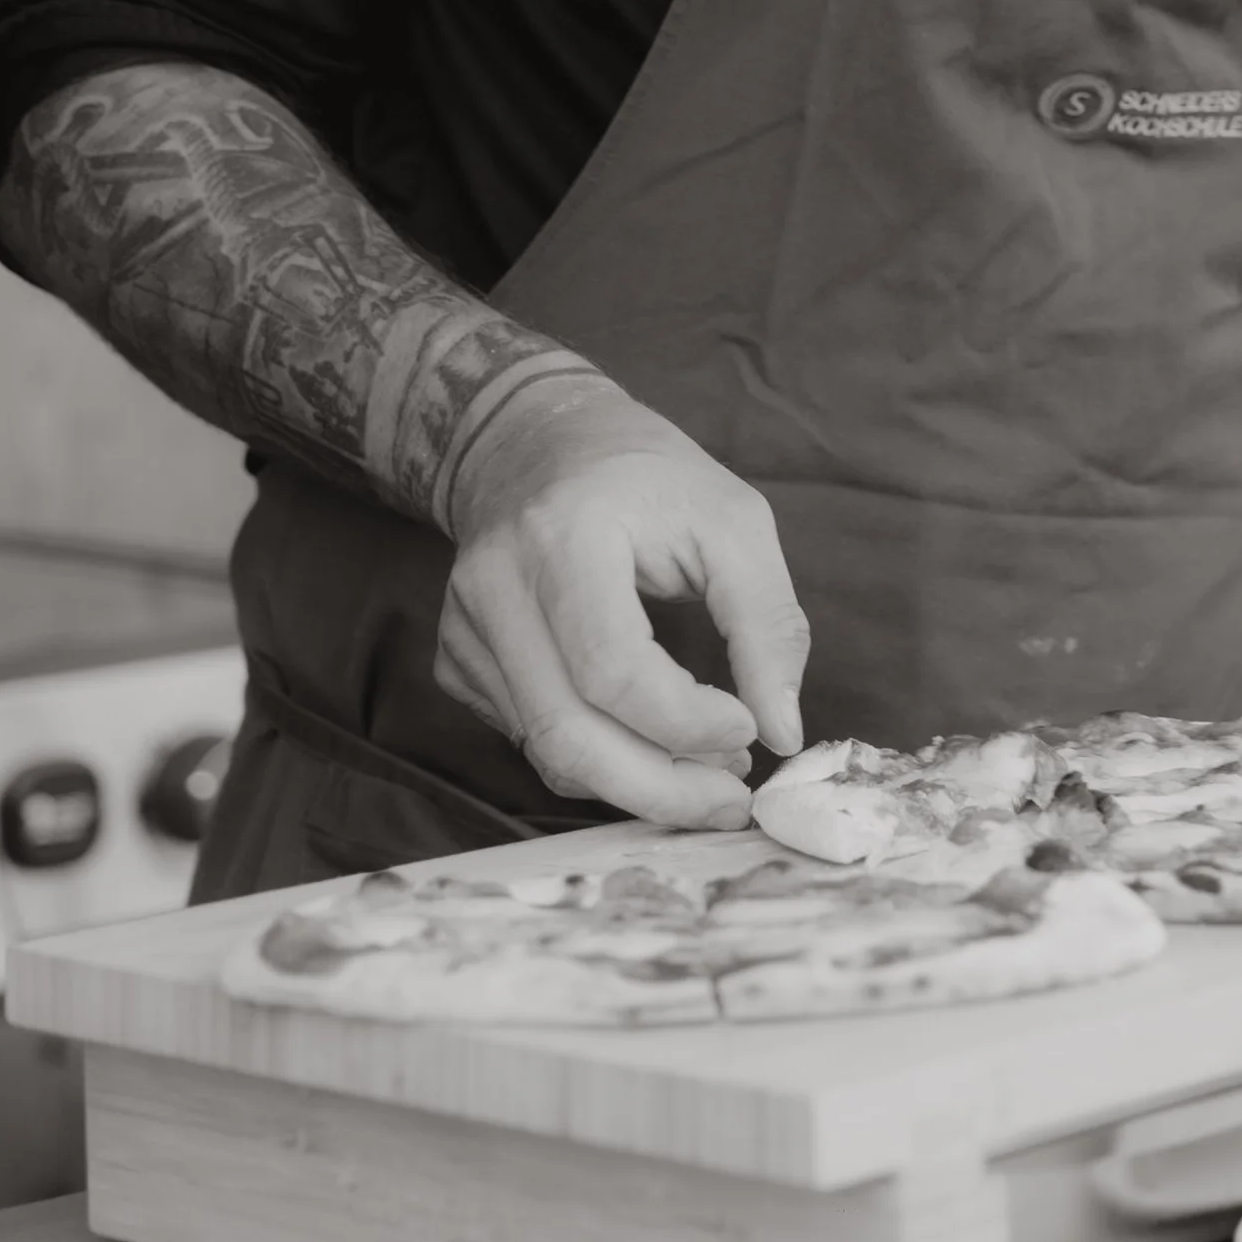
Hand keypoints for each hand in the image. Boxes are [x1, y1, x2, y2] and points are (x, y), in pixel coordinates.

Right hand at [434, 374, 807, 822]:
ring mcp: (465, 630)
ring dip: (636, 782)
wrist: (534, 440)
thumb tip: (783, 731)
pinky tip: (649, 739)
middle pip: (567, 735)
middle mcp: (496, 588)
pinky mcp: (458, 661)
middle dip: (661, 789)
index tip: (749, 728)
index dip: (687, 722)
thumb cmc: (646, 478)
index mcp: (563, 538)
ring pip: (548, 751)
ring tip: (706, 769)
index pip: (612, 671)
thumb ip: (768, 624)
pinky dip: (598, 759)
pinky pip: (532, 740)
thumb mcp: (733, 522)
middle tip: (731, 801)